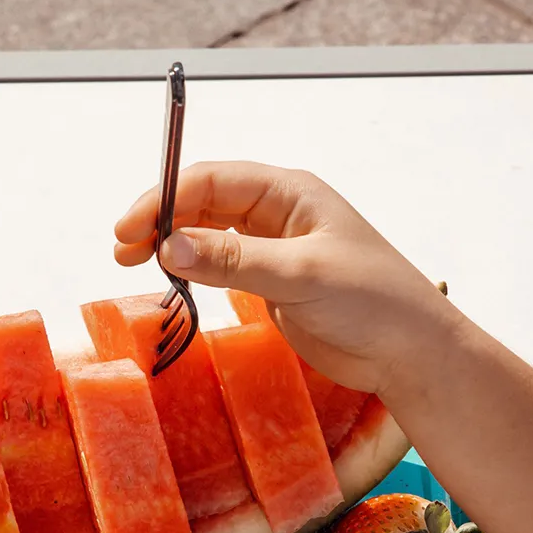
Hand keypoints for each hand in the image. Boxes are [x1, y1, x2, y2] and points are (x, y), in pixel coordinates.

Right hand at [111, 161, 449, 391]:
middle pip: (202, 202)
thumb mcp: (300, 276)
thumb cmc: (374, 302)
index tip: (130, 229)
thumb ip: (234, 259)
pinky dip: (190, 269)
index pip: (212, 180)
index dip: (165, 198)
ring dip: (170, 244)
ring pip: (206, 233)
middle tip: (121, 251)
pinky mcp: (271, 284)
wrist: (410, 353)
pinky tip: (171, 281)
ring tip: (132, 264)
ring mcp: (273, 249)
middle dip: (159, 219)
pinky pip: (219, 266)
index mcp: (290, 192)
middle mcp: (278, 214)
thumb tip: (170, 245)